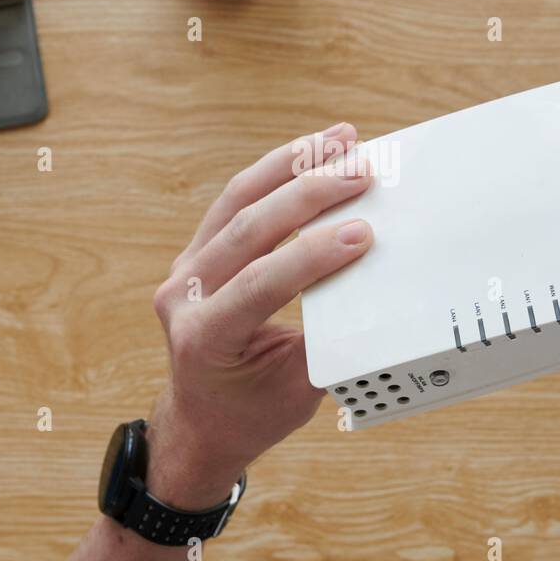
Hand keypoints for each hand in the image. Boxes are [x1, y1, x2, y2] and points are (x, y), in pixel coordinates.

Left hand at [146, 123, 373, 508]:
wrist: (202, 421)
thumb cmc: (253, 411)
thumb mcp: (298, 391)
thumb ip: (330, 340)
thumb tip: (376, 286)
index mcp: (203, 338)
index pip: (259, 283)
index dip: (312, 255)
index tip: (363, 234)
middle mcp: (183, 297)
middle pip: (245, 229)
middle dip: (308, 194)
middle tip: (360, 171)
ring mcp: (184, 269)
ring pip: (235, 200)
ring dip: (290, 164)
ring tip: (340, 139)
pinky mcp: (196, 251)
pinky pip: (233, 201)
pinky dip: (275, 173)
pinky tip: (310, 152)